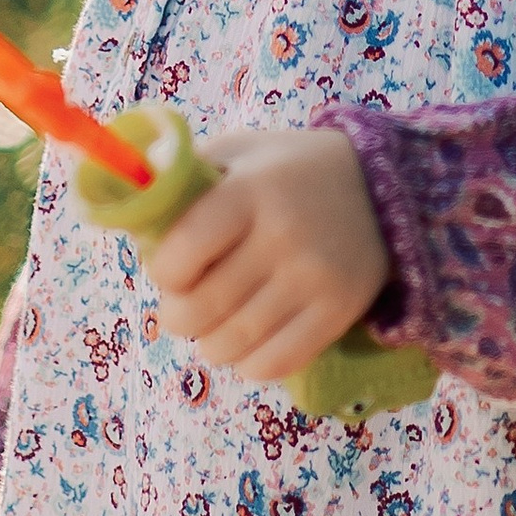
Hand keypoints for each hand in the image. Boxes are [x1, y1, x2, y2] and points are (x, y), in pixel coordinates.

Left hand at [144, 125, 389, 385]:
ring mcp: (314, 278)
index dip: (164, 272)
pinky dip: (248, 364)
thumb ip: (187, 177)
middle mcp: (283, 235)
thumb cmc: (290, 170)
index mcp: (250, 190)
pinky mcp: (338, 312)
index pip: (183, 250)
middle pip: (202, 306)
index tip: (169, 271)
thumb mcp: (240, 152)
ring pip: (233, 342)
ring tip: (211, 329)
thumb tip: (131, 211)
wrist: (383, 188)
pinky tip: (246, 344)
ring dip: (209, 344)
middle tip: (180, 311)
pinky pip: (275, 363)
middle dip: (177, 317)